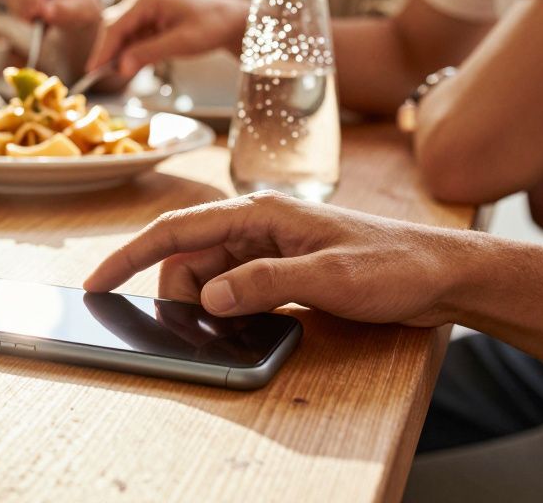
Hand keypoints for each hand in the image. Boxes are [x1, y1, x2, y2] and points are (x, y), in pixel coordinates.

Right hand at [0, 0, 100, 28]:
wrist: (72, 8)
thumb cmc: (79, 7)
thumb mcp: (80, 11)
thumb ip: (64, 10)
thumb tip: (43, 11)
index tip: (33, 15)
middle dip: (23, 4)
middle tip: (31, 23)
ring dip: (17, 7)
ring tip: (35, 19)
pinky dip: (11, 3)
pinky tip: (27, 11)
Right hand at [83, 192, 474, 326]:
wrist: (444, 274)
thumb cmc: (396, 264)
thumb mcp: (331, 278)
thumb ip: (266, 285)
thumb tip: (210, 297)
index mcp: (262, 212)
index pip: (178, 229)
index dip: (131, 254)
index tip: (97, 281)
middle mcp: (258, 226)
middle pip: (186, 258)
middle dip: (175, 293)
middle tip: (183, 330)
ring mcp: (269, 248)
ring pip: (208, 276)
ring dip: (203, 305)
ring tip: (223, 331)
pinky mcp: (283, 270)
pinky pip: (235, 288)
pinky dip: (225, 309)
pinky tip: (238, 328)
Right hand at [87, 0, 248, 77]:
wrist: (232, 20)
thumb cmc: (212, 26)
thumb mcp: (181, 43)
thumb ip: (148, 53)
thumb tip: (120, 68)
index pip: (116, 25)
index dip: (103, 50)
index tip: (92, 71)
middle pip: (114, 27)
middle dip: (109, 52)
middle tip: (100, 77)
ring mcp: (145, 6)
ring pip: (122, 33)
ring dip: (120, 53)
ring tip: (121, 73)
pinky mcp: (150, 17)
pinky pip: (133, 35)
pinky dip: (131, 51)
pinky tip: (133, 65)